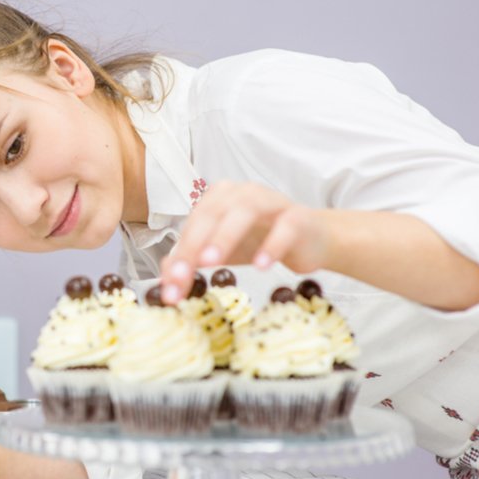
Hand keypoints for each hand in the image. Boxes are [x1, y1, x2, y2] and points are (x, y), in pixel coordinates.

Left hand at [159, 181, 329, 303]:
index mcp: (219, 197)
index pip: (193, 225)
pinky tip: (261, 265)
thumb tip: (167, 278)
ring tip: (211, 262)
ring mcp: (271, 202)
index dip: (179, 254)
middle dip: (193, 247)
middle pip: (211, 216)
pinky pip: (284, 227)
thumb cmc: (262, 240)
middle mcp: (242, 193)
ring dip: (225, 237)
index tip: (170, 285)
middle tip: (182, 275)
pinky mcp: (297, 217)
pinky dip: (271, 246)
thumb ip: (193, 259)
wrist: (311, 239)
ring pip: (244, 213)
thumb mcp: (222, 251)